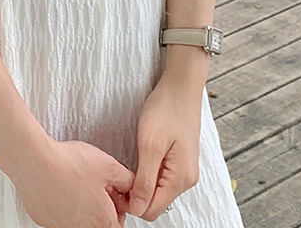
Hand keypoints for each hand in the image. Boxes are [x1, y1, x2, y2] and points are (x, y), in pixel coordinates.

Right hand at [9, 136, 135, 227]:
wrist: (34, 160)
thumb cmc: (69, 163)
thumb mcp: (109, 165)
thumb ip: (128, 179)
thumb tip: (132, 186)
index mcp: (102, 220)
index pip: (118, 223)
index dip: (117, 205)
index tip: (111, 191)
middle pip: (97, 222)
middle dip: (98, 204)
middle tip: (92, 183)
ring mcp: (60, 226)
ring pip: (76, 219)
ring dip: (79, 204)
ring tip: (73, 180)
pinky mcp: (43, 219)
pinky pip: (57, 214)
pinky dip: (59, 202)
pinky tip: (57, 183)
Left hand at [128, 75, 202, 219]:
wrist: (180, 89)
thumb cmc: (165, 110)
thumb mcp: (150, 144)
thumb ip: (145, 179)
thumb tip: (139, 209)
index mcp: (180, 179)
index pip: (153, 210)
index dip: (132, 204)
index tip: (115, 187)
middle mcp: (185, 180)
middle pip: (155, 203)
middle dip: (135, 196)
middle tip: (117, 174)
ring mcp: (183, 171)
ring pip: (157, 192)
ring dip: (140, 185)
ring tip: (126, 165)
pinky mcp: (178, 162)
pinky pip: (160, 179)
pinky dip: (147, 176)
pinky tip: (137, 161)